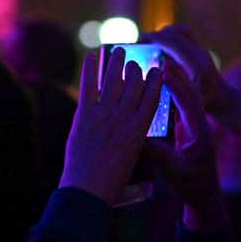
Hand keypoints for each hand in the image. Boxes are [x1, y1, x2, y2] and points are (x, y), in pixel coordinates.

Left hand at [60, 47, 164, 204]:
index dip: (155, 79)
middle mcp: (125, 118)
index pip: (153, 96)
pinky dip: (91, 68)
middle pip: (134, 83)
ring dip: (117, 61)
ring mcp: (104, 115)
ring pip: (114, 79)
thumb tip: (138, 133)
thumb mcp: (133, 159)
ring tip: (118, 50)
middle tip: (132, 60)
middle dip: (134, 68)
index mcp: (140, 129)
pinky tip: (93, 55)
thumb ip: (136, 142)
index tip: (156, 69)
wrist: (89, 190)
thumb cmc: (112, 183)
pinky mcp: (84, 116)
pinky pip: (89, 85)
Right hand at [144, 25, 240, 134]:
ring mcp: (201, 50)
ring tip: (150, 42)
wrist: (222, 100)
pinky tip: (162, 47)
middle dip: (158, 35)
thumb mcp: (190, 100)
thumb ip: (177, 87)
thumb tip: (162, 73)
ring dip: (166, 33)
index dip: (155, 39)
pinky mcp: (200, 50)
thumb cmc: (205, 103)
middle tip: (140, 41)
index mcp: (196, 63)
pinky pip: (185, 36)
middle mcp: (200, 52)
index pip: (174, 43)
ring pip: (182, 31)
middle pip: (177, 33)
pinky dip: (172, 37)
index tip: (139, 40)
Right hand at [146, 61, 226, 232]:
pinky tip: (151, 80)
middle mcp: (197, 124)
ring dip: (170, 77)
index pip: (190, 104)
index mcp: (199, 132)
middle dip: (174, 73)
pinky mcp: (184, 126)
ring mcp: (191, 123)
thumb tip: (142, 142)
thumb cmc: (192, 185)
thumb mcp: (176, 173)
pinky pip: (176, 102)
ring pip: (183, 94)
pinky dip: (165, 90)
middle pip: (188, 92)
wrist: (203, 194)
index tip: (164, 71)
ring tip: (154, 59)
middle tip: (158, 54)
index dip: (178, 86)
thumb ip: (162, 157)